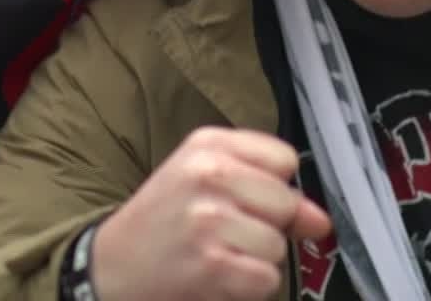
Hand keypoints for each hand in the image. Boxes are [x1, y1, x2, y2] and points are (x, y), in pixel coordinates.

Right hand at [92, 127, 331, 300]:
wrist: (110, 265)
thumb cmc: (163, 221)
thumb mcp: (204, 183)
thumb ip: (266, 189)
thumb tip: (320, 219)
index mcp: (207, 144)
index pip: (285, 159)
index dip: (274, 186)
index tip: (247, 199)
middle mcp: (208, 174)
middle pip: (287, 203)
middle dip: (267, 226)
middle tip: (227, 231)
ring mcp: (209, 219)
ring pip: (278, 245)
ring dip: (256, 259)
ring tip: (218, 253)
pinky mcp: (211, 263)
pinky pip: (267, 278)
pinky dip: (248, 286)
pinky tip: (218, 275)